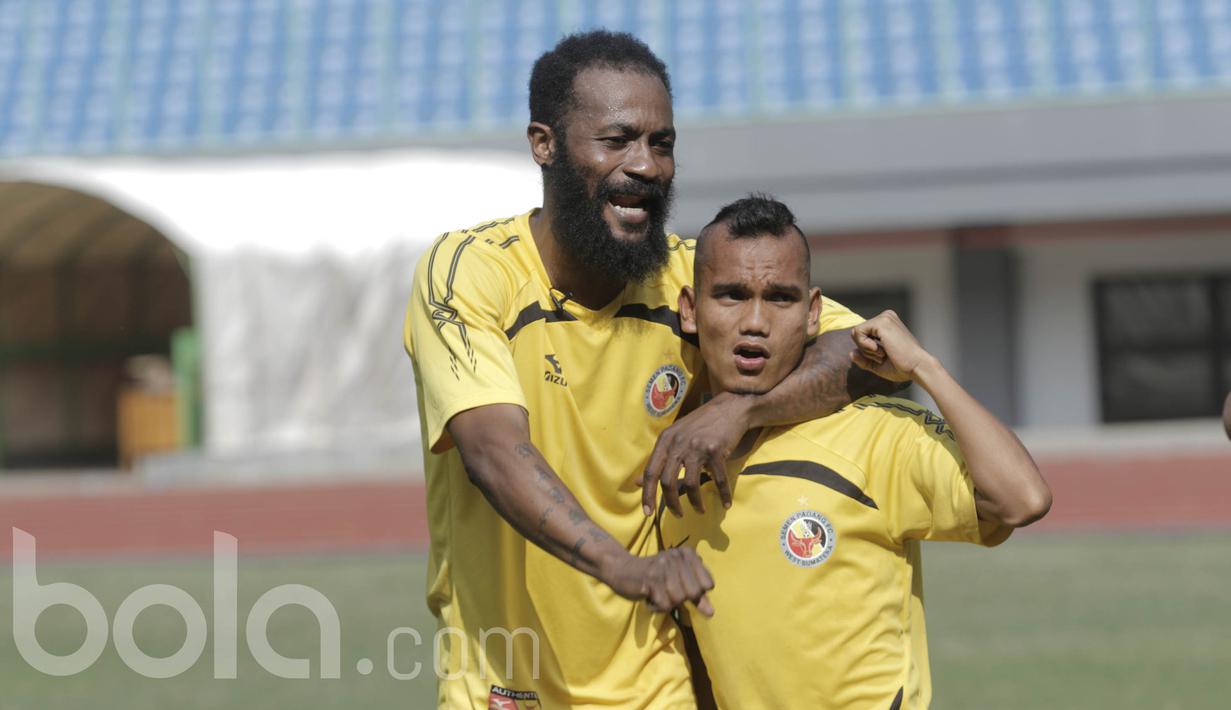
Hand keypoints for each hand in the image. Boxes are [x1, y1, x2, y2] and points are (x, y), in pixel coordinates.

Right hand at [602, 548, 714, 616]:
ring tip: (658, 593)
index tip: (681, 586)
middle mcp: (677, 557)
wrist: (623, 569)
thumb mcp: (678, 580)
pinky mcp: (651, 579)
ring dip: (667, 602)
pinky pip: (665, 605)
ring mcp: (664, 567)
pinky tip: (650, 598)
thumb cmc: (655, 576)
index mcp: (688, 554)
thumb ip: (696, 595)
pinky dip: (657, 607)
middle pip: (694, 593)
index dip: (696, 592)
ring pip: (679, 599)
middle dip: (681, 598)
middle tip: (667, 590)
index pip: (708, 584)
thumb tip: (711, 612)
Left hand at [639, 392, 750, 516]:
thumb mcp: (675, 438)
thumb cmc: (701, 425)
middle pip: (668, 481)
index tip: (648, 513)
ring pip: (690, 483)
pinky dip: (723, 494)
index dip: (647, 494)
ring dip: (695, 502)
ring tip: (699, 511)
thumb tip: (636, 482)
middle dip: (672, 504)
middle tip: (678, 515)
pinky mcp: (716, 450)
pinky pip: (718, 479)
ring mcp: (697, 446)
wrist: (730, 408)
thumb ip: (658, 460)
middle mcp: (678, 443)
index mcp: (665, 441)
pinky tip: (726, 503)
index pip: (650, 472)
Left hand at [850, 310, 933, 382]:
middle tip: (883, 355)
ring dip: (866, 349)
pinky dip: (865, 346)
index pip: (862, 334)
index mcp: (887, 324)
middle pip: (857, 333)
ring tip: (884, 353)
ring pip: (856, 332)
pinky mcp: (882, 322)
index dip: (866, 350)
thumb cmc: (902, 367)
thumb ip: (864, 359)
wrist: (917, 367)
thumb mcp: (878, 364)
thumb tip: (851, 353)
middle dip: (865, 350)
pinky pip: (858, 332)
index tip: (884, 356)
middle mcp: (886, 317)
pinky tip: (881, 350)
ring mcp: (884, 318)